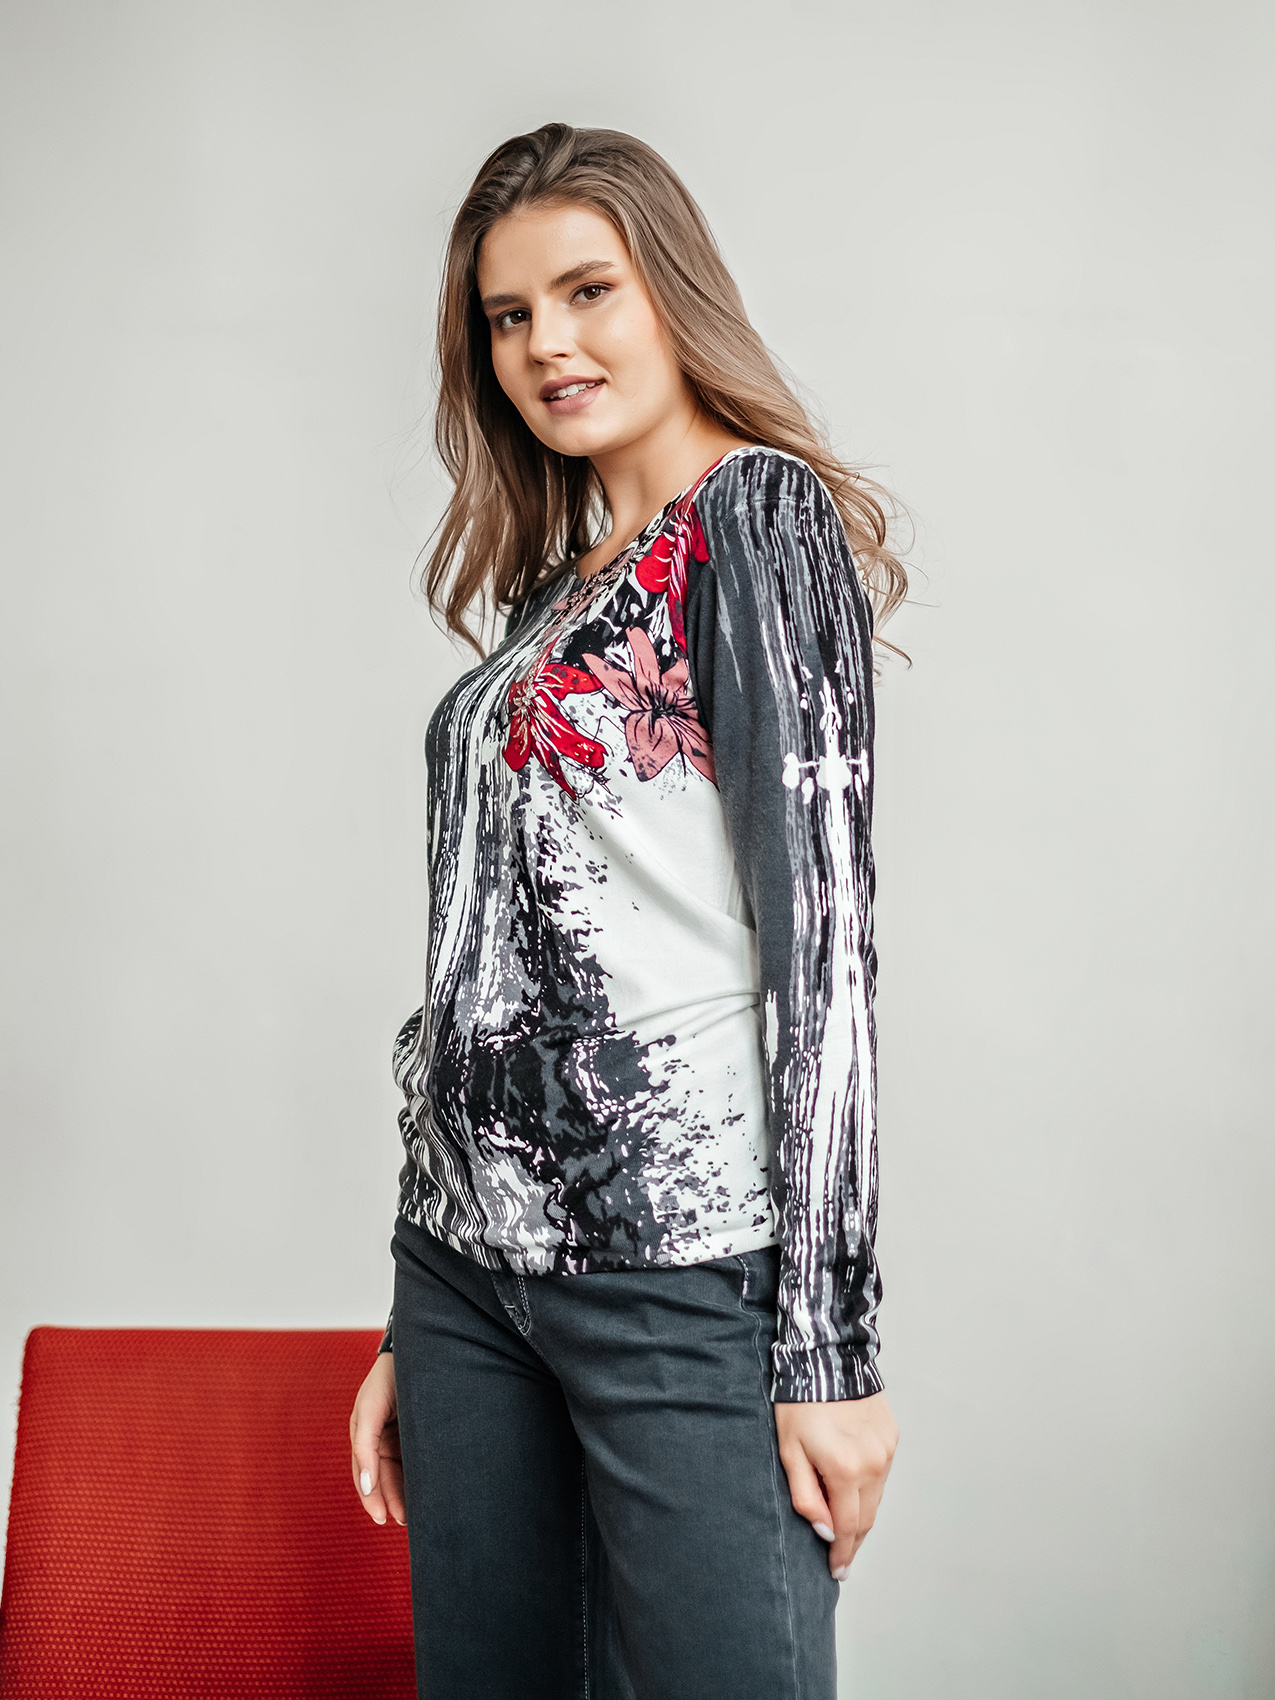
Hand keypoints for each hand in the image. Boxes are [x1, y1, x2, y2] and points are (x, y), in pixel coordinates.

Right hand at [349, 1351, 405, 1526]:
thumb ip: (365, 1447)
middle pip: (384, 1479)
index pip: (367, 1474)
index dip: (374, 1498)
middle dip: (392, 1501)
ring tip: (418, 1516)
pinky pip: (415, 1462)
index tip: (384, 1518)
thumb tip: (366, 1485)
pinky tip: (428, 1494)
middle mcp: (380, 1438)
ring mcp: (400, 1436)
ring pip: (401, 1474)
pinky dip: (418, 1479)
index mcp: (364, 1434)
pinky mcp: (418, 1433)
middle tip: (405, 1522)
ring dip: (406, 1495)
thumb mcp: (369, 1411)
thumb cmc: (388, 1377)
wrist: (420, 1350)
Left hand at [774, 1391, 897, 1578]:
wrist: (826, 1357)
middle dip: (853, 1541)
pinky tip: (854, 1487)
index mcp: (845, 1470)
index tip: (836, 1572)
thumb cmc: (799, 1402)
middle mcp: (873, 1463)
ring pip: (876, 1496)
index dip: (842, 1553)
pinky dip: (868, 1485)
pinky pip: (881, 1472)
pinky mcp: (892, 1436)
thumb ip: (806, 1495)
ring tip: (845, 1528)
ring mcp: (886, 1450)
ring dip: (861, 1514)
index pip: (849, 1527)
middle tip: (841, 1561)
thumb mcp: (790, 1450)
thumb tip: (824, 1530)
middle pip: (866, 1518)